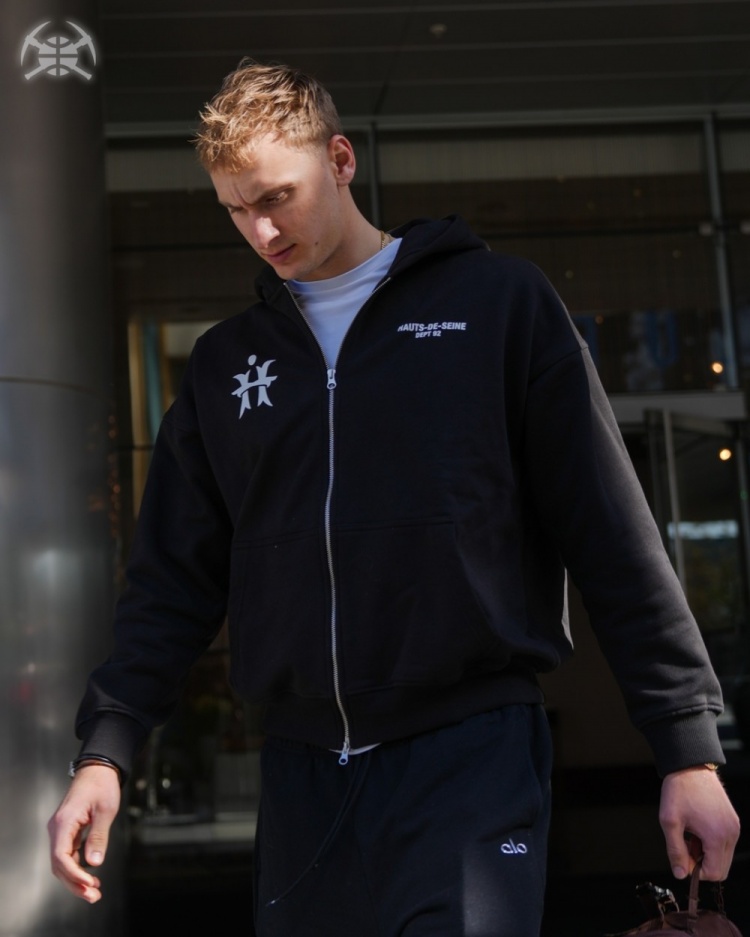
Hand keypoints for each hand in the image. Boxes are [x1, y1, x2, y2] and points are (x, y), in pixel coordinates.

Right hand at [47, 764, 120, 902]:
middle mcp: (57, 828)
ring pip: (62, 862)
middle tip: (94, 896)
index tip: (90, 883)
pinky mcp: (67, 831)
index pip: (61, 857)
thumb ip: (98, 836)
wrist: (98, 769)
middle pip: (59, 865)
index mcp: (63, 823)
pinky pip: (68, 854)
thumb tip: (94, 862)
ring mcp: (60, 830)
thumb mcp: (105, 810)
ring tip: (94, 892)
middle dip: (75, 883)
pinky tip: (91, 876)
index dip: (74, 874)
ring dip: (76, 879)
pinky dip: (78, 867)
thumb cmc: (102, 785)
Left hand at [659, 766, 739, 880]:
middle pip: (722, 868)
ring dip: (706, 854)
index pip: (715, 873)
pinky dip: (711, 843)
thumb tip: (680, 874)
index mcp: (717, 835)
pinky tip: (697, 829)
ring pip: (723, 857)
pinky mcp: (732, 821)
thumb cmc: (679, 790)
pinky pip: (725, 843)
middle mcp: (730, 833)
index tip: (683, 859)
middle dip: (702, 864)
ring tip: (689, 835)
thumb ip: (675, 851)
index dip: (696, 872)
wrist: (690, 766)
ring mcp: (734, 827)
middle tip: (685, 847)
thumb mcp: (670, 821)